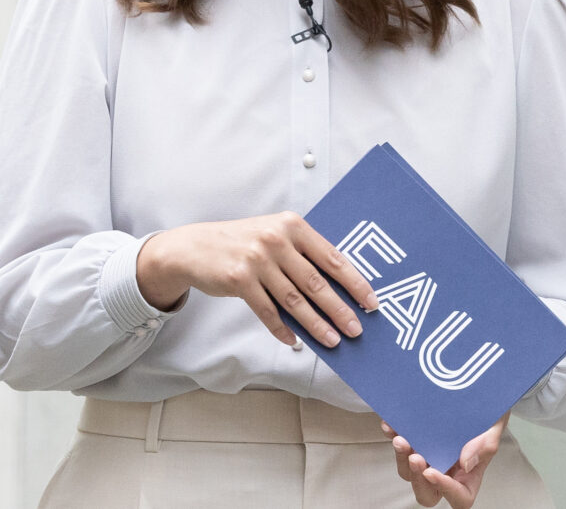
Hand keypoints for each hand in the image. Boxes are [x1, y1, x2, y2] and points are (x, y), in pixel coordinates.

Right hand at [134, 212, 377, 347]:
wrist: (195, 246)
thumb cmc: (242, 242)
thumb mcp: (274, 235)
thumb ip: (303, 254)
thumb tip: (341, 290)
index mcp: (291, 225)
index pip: (332, 258)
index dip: (355, 283)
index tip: (371, 303)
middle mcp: (275, 239)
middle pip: (316, 283)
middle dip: (339, 310)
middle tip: (356, 329)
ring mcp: (256, 259)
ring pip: (295, 301)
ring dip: (316, 325)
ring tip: (332, 341)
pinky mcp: (239, 279)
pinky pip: (268, 311)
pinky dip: (282, 329)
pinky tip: (294, 341)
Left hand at [388, 414, 507, 505]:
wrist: (473, 391)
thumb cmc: (486, 417)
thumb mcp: (492, 429)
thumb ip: (484, 447)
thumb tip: (465, 464)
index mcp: (468, 476)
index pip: (459, 497)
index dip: (445, 489)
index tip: (432, 472)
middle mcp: (446, 471)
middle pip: (427, 492)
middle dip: (417, 478)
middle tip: (416, 458)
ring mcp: (429, 457)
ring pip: (408, 471)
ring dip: (401, 458)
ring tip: (401, 440)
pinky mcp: (415, 441)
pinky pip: (400, 446)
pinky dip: (393, 437)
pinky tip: (391, 427)